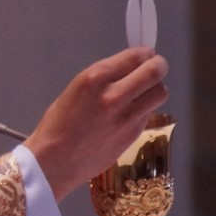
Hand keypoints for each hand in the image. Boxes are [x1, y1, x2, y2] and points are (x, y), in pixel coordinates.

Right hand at [22, 48, 167, 200]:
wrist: (55, 162)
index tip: (146, 54)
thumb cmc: (58, 125)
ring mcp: (126, 117)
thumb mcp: (76, 89)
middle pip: (155, 71)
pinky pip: (148, 114)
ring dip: (155, 88)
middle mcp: (114, 95)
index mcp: (95, 78)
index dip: (145, 53)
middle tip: (156, 66)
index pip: (134, 56)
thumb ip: (104, 78)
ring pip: (159, 93)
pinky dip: (144, 109)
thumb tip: (128, 70)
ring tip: (146, 91)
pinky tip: (130, 113)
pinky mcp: (133, 134)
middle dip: (158, 65)